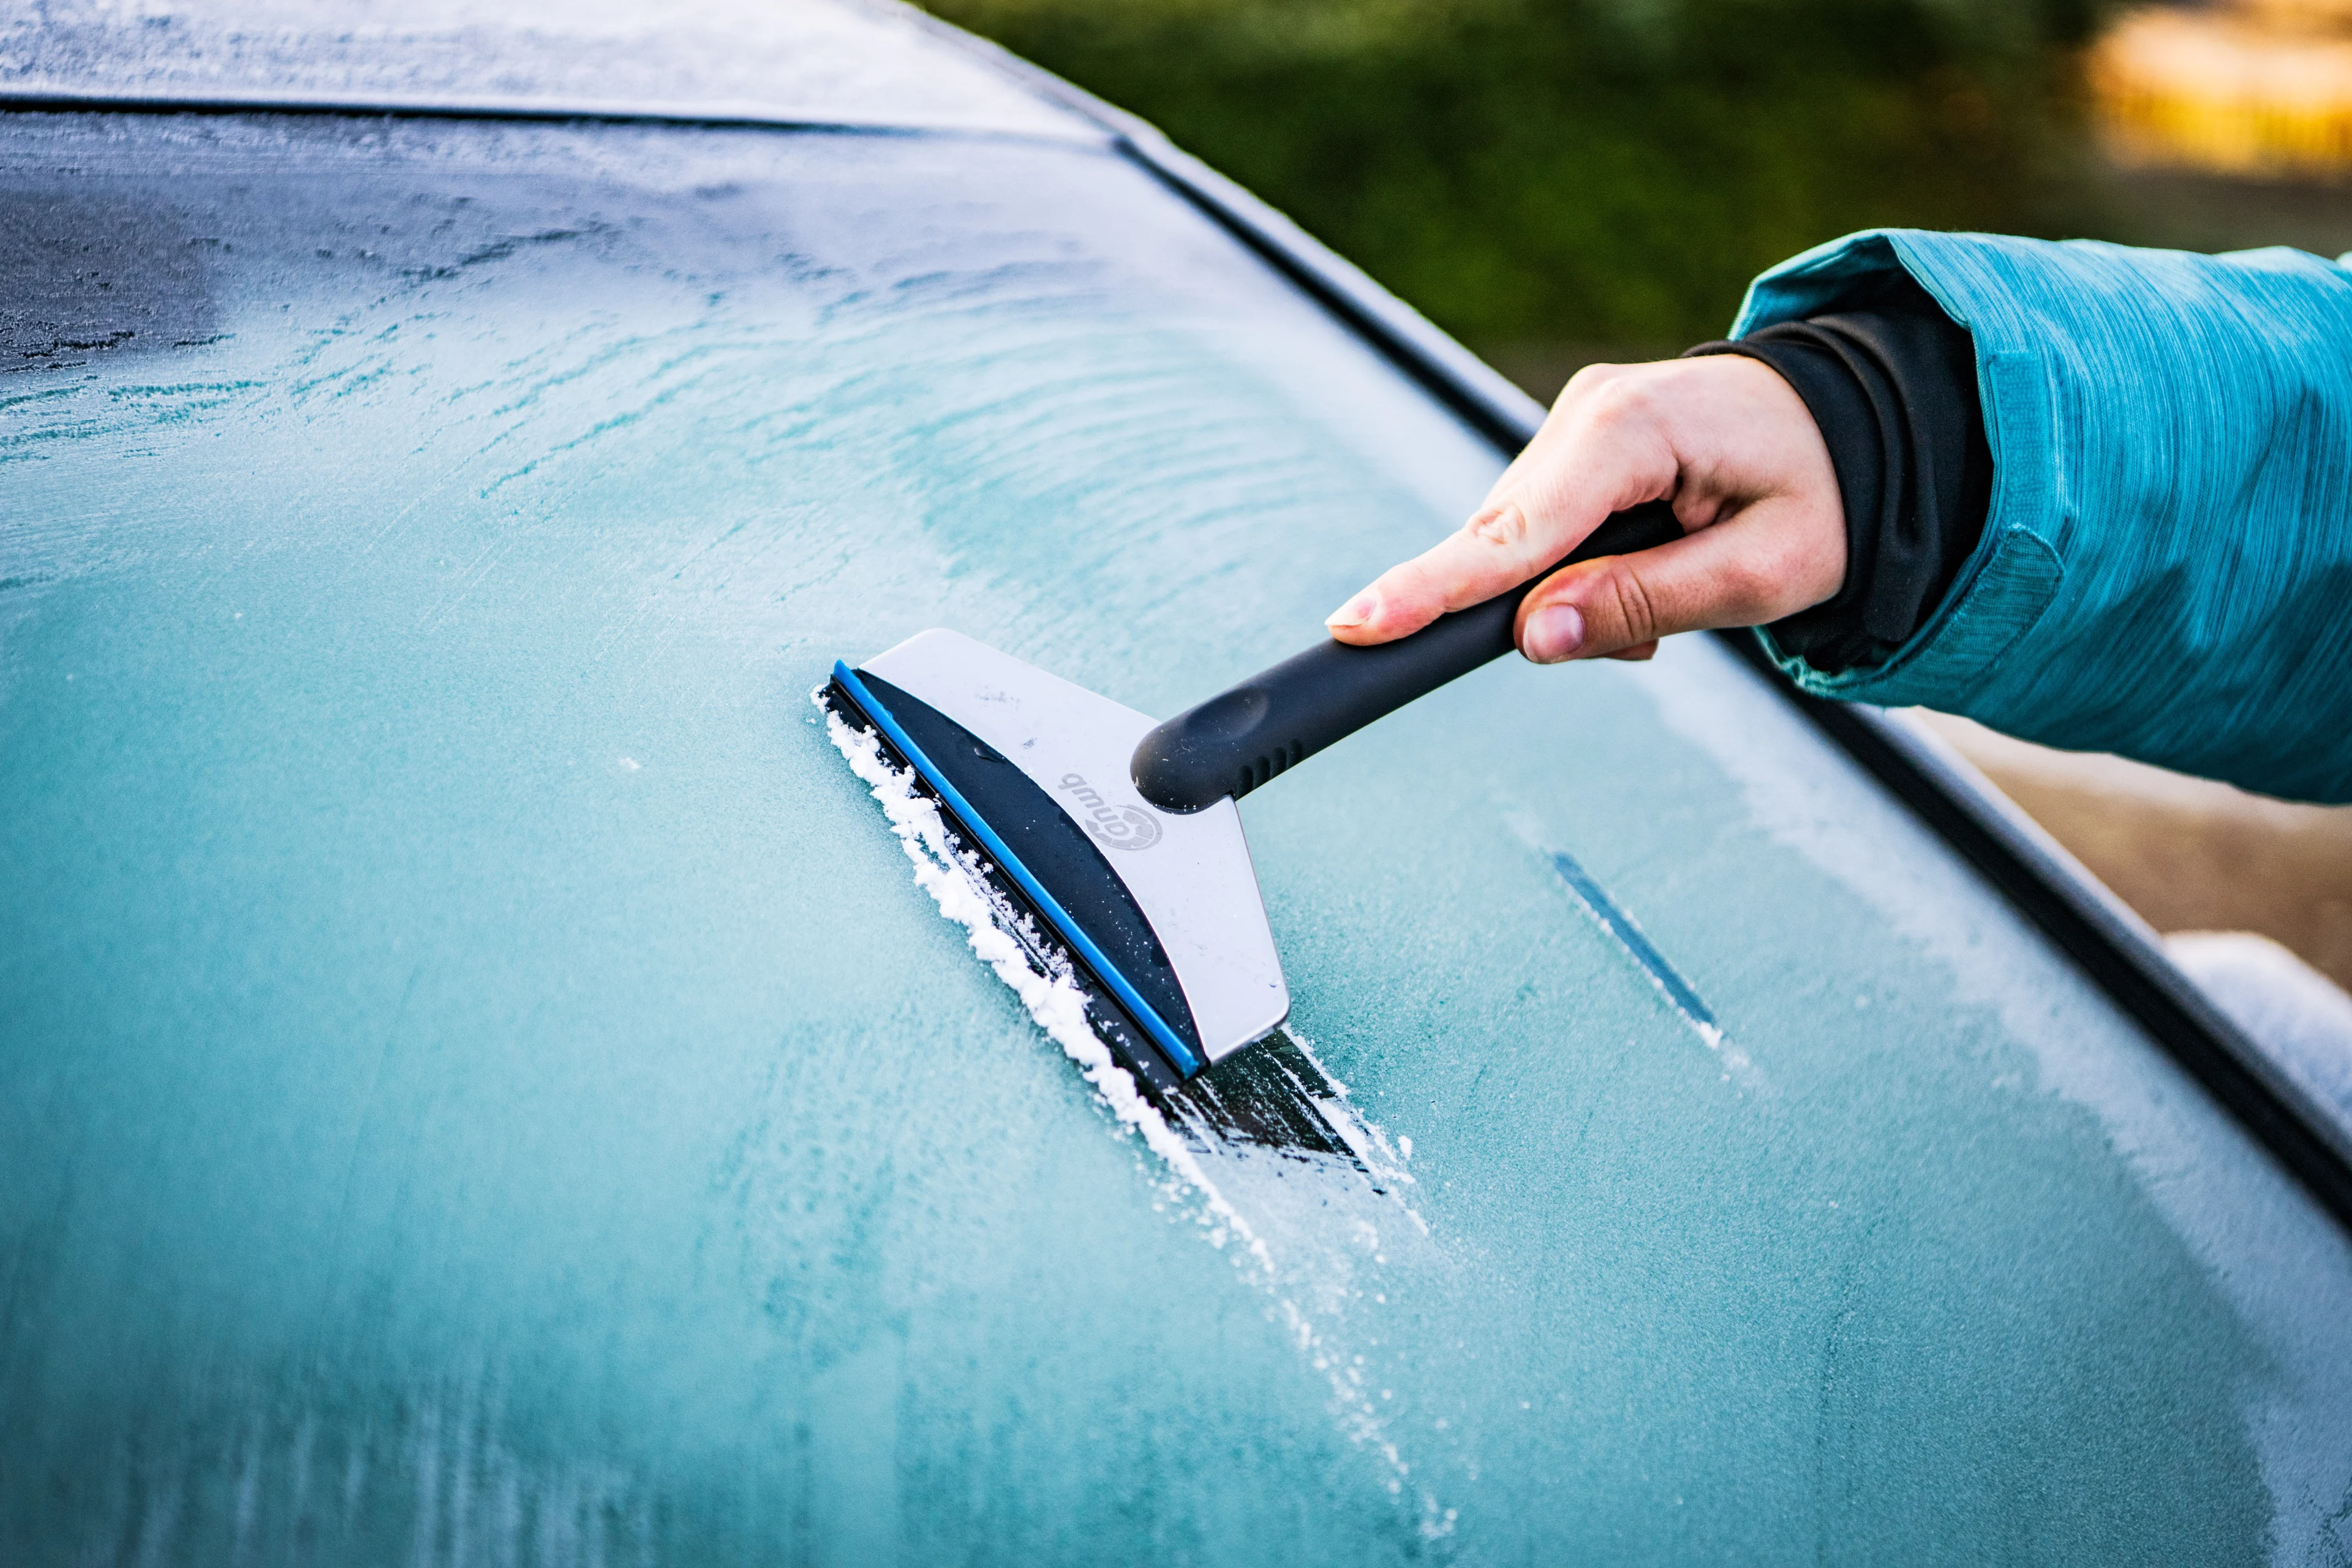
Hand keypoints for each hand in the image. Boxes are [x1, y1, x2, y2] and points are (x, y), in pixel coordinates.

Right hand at [1324, 355, 1844, 662]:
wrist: (1860, 423)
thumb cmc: (1827, 493)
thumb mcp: (1766, 570)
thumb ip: (1648, 600)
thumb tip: (1536, 636)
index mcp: (1634, 428)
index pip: (1515, 530)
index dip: (1436, 587)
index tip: (1359, 624)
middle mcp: (1587, 410)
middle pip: (1508, 542)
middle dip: (1552, 607)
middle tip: (1654, 631)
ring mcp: (1576, 419)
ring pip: (1522, 542)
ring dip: (1579, 591)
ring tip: (1676, 593)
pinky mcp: (1577, 441)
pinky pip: (1544, 528)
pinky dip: (1584, 567)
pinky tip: (1653, 564)